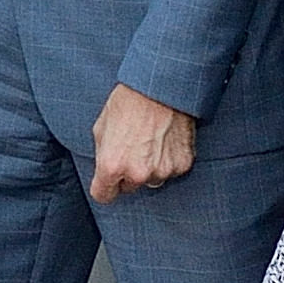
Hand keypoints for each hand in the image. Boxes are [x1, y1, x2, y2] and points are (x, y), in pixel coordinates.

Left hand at [90, 84, 197, 204]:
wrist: (161, 86)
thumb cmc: (128, 102)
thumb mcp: (101, 128)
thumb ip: (103, 155)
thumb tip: (104, 170)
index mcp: (112, 166)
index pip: (104, 196)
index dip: (105, 187)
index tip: (108, 182)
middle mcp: (138, 174)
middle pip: (130, 188)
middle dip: (128, 174)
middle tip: (133, 148)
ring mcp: (162, 171)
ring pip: (152, 180)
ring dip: (151, 168)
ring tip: (151, 141)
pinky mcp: (182, 164)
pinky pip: (172, 170)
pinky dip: (170, 159)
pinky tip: (166, 139)